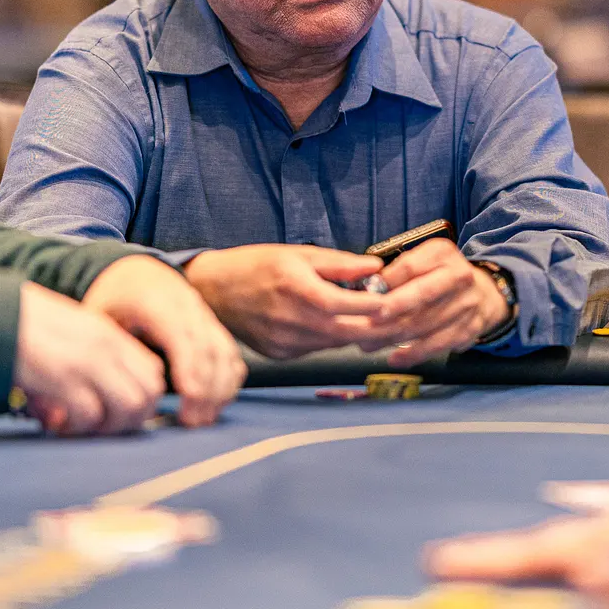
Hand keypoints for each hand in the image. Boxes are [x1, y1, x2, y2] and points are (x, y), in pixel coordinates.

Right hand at [13, 281, 166, 435]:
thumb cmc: (20, 326)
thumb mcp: (66, 331)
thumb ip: (88, 359)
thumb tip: (94, 404)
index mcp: (107, 332)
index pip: (152, 372)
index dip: (139, 400)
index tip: (112, 412)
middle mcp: (105, 345)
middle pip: (149, 394)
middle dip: (128, 421)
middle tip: (97, 427)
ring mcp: (88, 361)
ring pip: (130, 407)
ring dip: (106, 427)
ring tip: (76, 426)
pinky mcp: (64, 378)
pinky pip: (90, 417)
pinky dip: (76, 429)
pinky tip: (54, 423)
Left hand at [82, 254, 245, 426]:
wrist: (137, 273)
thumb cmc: (113, 300)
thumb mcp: (96, 315)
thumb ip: (102, 350)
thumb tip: (109, 388)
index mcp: (156, 301)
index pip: (181, 335)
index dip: (189, 366)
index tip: (189, 396)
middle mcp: (187, 306)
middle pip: (208, 349)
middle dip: (205, 388)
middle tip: (191, 423)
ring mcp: (204, 316)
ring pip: (224, 354)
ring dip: (218, 390)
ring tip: (201, 421)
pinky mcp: (213, 329)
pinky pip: (230, 356)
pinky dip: (228, 382)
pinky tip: (213, 406)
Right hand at [184, 245, 386, 358]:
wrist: (213, 291)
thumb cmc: (255, 266)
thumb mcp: (297, 254)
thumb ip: (339, 263)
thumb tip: (374, 266)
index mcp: (295, 288)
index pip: (343, 303)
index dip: (371, 305)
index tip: (390, 301)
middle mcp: (290, 319)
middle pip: (345, 332)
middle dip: (374, 328)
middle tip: (394, 320)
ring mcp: (284, 341)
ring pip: (333, 343)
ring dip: (353, 333)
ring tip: (367, 318)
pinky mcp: (280, 354)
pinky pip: (315, 349)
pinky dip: (329, 338)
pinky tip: (329, 324)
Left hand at [358, 239, 509, 365]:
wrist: (485, 293)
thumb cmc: (442, 277)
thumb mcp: (425, 261)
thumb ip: (398, 271)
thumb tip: (365, 288)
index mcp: (442, 254)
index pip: (411, 266)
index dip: (388, 282)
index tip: (367, 295)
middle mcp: (458, 277)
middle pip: (421, 295)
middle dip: (392, 310)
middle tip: (366, 323)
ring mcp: (467, 304)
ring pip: (426, 324)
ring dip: (394, 337)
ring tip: (368, 344)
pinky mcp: (470, 329)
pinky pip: (438, 344)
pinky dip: (414, 354)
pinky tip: (396, 358)